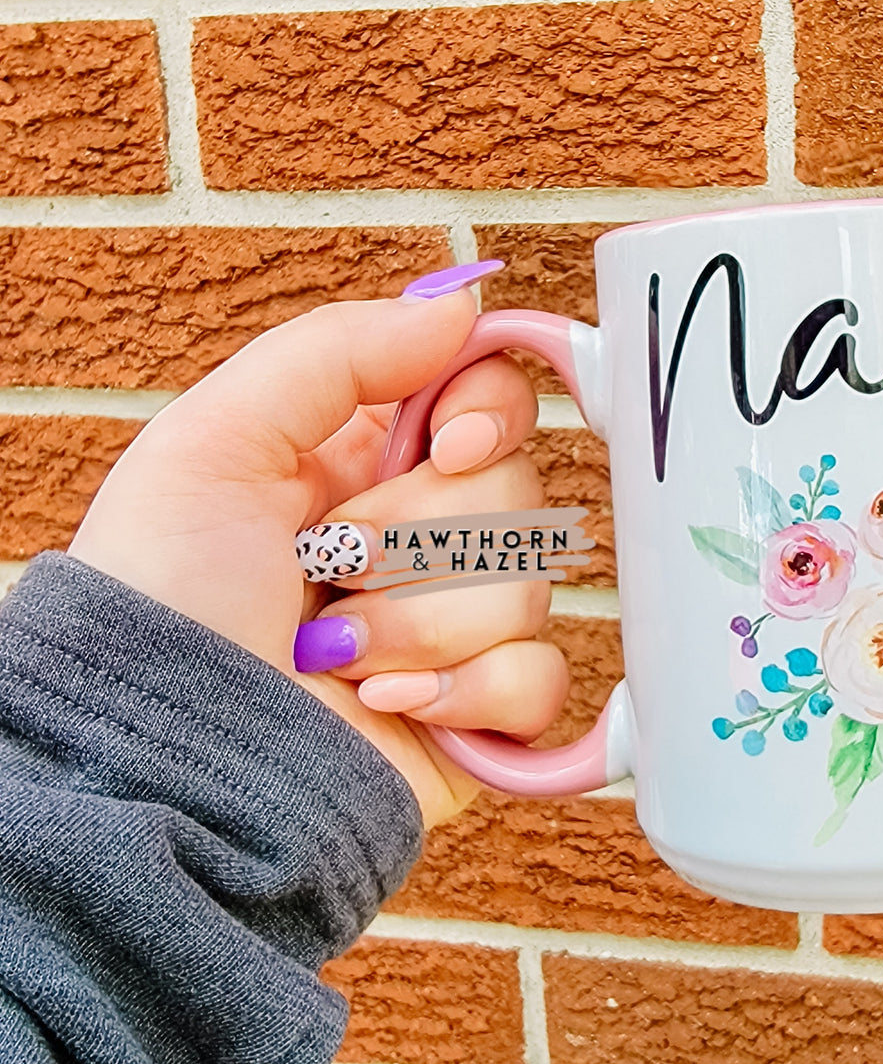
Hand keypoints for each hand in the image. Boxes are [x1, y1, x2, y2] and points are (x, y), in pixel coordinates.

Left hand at [66, 276, 568, 828]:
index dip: (490, 415)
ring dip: (414, 624)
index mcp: (369, 460)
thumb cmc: (163, 599)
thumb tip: (464, 302)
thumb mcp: (215, 440)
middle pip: (519, 493)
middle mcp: (426, 536)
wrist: (162, 760)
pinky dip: (461, 693)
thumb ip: (338, 352)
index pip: (495, 400)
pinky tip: (386, 707)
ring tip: (330, 657)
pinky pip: (538, 681)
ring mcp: (459, 628)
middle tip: (328, 573)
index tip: (447, 446)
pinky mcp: (481, 713)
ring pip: (528, 588)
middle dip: (417, 538)